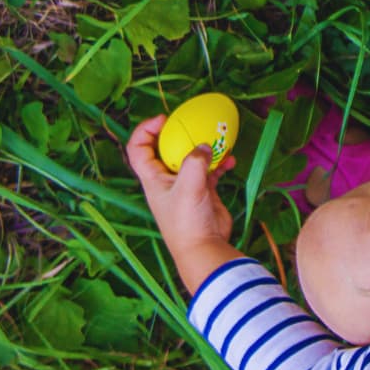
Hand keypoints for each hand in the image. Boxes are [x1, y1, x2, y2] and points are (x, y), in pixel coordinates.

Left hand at [127, 115, 242, 293]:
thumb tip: (205, 146)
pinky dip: (220, 163)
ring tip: (217, 140)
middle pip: (166, 148)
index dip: (145, 130)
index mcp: (153, 178)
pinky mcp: (204, 191)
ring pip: (190, 157)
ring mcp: (186, 185)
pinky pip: (211, 170)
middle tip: (193, 123)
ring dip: (203, 147)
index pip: (138, 148)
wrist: (205, 250)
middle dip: (178, 133)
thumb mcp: (188, 187)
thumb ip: (195, 162)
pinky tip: (231, 161)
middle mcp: (167, 179)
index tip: (164, 119)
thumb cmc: (187, 221)